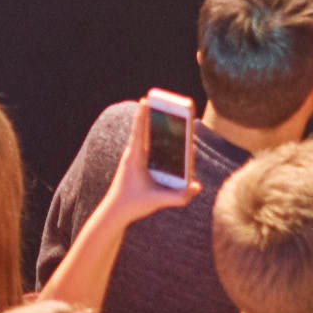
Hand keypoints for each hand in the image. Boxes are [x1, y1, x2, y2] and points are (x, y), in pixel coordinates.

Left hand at [102, 97, 201, 222]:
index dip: (142, 115)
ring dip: (155, 125)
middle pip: (144, 129)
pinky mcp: (138, 164)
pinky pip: (147, 146)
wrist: (115, 212)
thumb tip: (196, 187)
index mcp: (134, 158)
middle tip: (164, 102)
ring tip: (168, 114)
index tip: (145, 100)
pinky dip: (156, 138)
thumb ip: (178, 196)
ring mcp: (135, 158)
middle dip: (153, 115)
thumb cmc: (132, 204)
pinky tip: (169, 136)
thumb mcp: (157, 201)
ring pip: (146, 137)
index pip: (139, 132)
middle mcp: (133, 155)